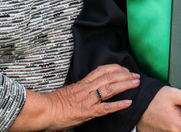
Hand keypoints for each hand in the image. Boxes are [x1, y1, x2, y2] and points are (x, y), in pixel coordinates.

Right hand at [9, 64, 138, 131]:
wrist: (43, 111)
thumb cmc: (53, 103)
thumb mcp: (68, 91)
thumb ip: (80, 88)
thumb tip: (89, 88)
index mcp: (82, 83)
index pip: (102, 70)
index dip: (115, 68)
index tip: (125, 68)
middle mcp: (87, 89)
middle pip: (109, 77)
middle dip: (125, 75)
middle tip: (136, 75)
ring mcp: (88, 100)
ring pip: (110, 89)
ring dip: (125, 85)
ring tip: (136, 83)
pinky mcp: (87, 112)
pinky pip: (105, 108)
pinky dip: (118, 105)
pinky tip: (128, 103)